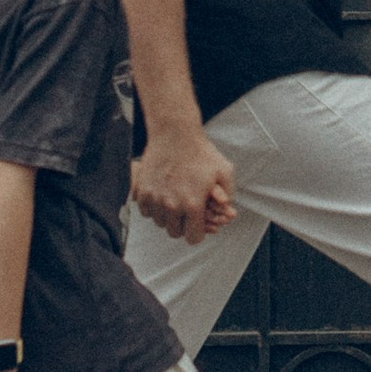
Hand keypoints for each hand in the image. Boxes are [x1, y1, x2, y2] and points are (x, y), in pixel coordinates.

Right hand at [132, 118, 237, 244]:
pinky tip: (162, 196)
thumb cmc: (201, 152)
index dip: (198, 232)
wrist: (175, 133)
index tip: (198, 224)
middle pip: (175, 233)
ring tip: (175, 201)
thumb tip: (227, 212)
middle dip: (183, 225)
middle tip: (186, 212)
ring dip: (168, 217)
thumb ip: (228, 196)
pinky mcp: (142, 191)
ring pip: (160, 223)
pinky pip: (147, 212)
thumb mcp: (224, 171)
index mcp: (193, 205)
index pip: (193, 238)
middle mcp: (172, 205)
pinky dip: (153, 208)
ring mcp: (155, 199)